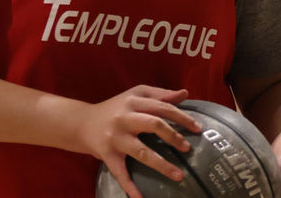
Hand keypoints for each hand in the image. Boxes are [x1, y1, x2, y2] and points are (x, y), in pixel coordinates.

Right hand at [78, 85, 201, 197]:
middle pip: (153, 124)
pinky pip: (120, 172)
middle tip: (187, 149)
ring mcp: (116, 137)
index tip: (197, 129)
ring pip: (141, 151)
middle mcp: (124, 118)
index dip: (182, 117)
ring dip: (161, 164)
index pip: (162, 107)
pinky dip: (129, 185)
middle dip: (173, 136)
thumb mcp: (135, 96)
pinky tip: (140, 197)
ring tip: (179, 175)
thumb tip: (184, 94)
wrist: (82, 122)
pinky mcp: (107, 154)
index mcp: (133, 101)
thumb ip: (160, 95)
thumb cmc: (114, 109)